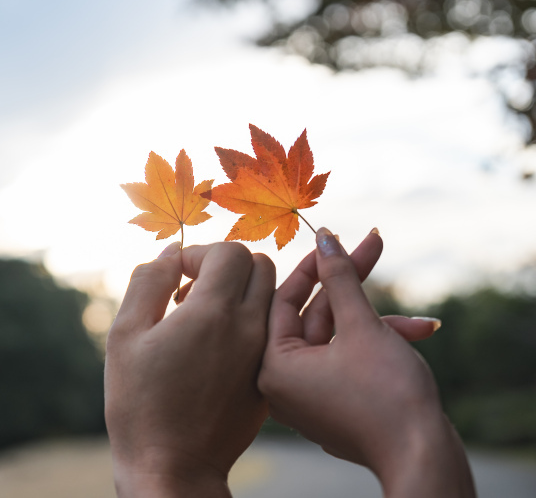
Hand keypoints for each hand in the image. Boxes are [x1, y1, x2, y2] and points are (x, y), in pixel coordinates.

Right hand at [105, 242, 274, 496]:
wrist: (171, 467)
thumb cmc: (140, 403)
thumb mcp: (126, 334)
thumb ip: (147, 282)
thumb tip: (169, 254)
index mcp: (213, 313)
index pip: (230, 251)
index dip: (199, 253)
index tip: (175, 276)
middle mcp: (249, 329)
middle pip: (259, 266)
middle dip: (225, 265)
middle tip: (191, 290)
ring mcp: (263, 356)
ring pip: (269, 297)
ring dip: (240, 292)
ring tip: (202, 318)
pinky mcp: (266, 380)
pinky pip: (270, 332)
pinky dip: (248, 323)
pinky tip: (215, 347)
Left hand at [258, 228, 475, 496]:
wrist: (422, 457)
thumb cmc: (386, 394)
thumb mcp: (362, 325)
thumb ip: (340, 278)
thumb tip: (325, 238)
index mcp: (273, 367)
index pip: (284, 300)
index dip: (313, 266)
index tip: (334, 238)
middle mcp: (281, 384)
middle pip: (313, 316)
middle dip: (351, 284)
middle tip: (373, 244)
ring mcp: (307, 397)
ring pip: (335, 338)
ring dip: (376, 320)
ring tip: (423, 321)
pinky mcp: (332, 404)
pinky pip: (344, 361)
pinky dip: (374, 345)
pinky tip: (416, 337)